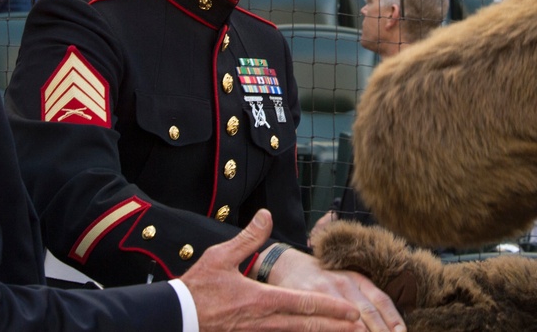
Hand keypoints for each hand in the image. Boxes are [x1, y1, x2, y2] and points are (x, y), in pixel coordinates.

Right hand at [181, 210, 362, 331]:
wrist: (177, 317)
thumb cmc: (198, 288)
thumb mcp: (221, 256)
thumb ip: (248, 238)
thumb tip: (266, 215)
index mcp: (260, 300)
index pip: (303, 304)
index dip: (330, 309)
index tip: (351, 312)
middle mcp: (263, 321)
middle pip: (306, 327)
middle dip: (334, 328)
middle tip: (359, 328)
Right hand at [263, 246, 405, 331]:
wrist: (288, 265)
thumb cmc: (324, 278)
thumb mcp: (348, 280)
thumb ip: (367, 297)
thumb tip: (392, 323)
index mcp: (357, 279)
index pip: (381, 300)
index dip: (393, 319)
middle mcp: (343, 284)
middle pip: (367, 313)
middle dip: (381, 331)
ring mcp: (325, 293)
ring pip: (349, 320)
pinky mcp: (309, 301)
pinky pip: (324, 323)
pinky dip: (338, 330)